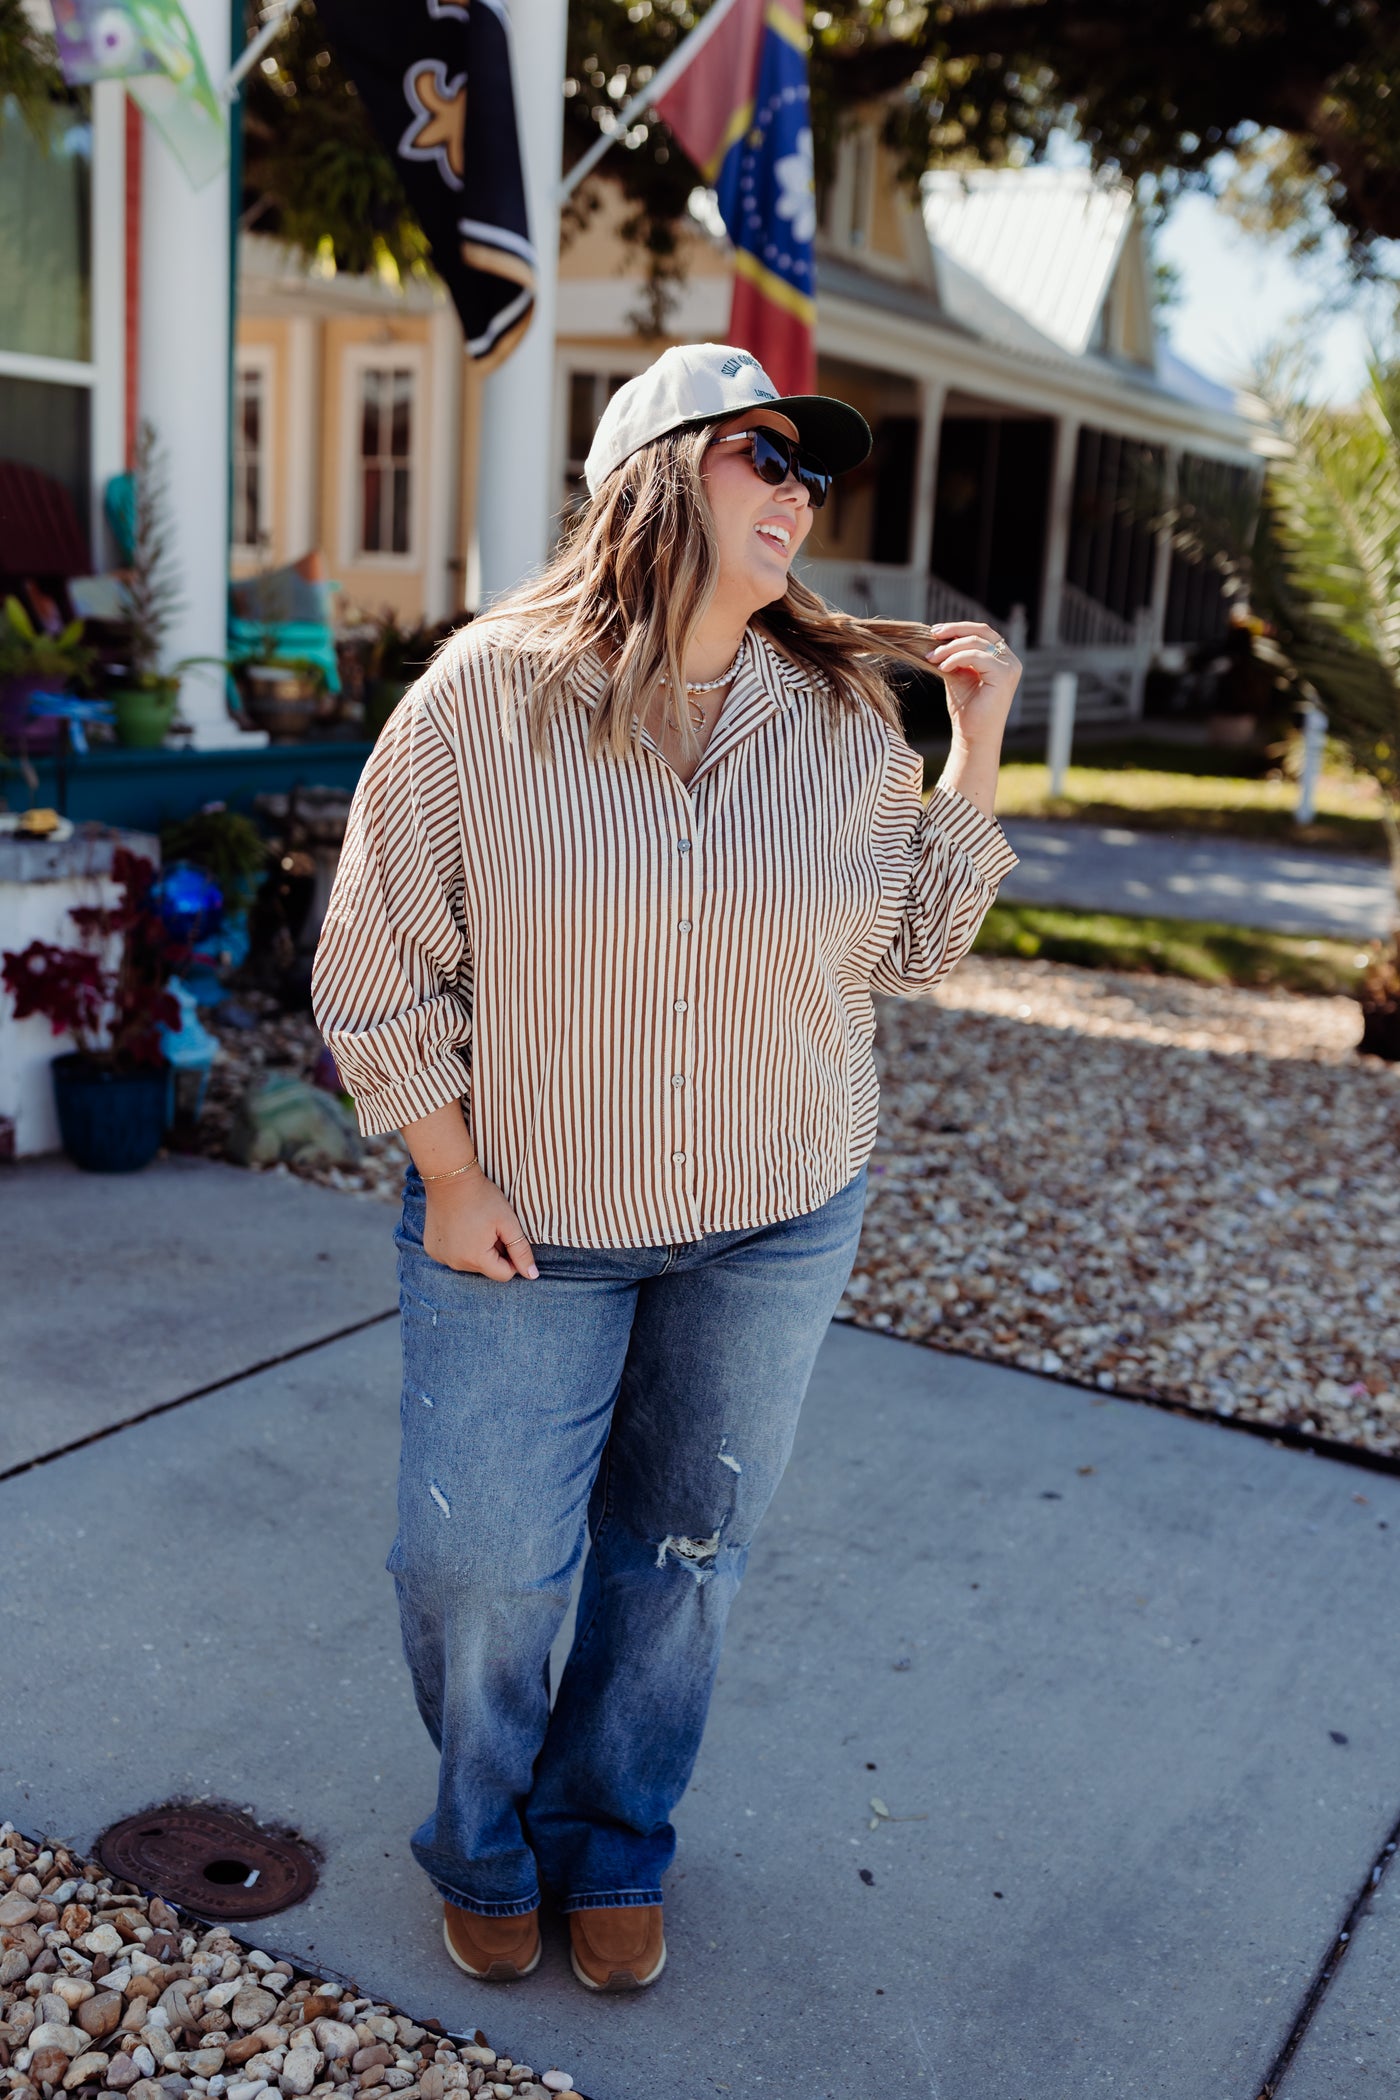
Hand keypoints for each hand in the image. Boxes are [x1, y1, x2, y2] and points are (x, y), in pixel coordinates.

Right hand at [423, 1166, 537, 1280]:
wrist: (450, 1178)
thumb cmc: (483, 1198)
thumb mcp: (508, 1222)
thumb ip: (521, 1250)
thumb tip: (532, 1275)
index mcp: (476, 1259)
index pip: (504, 1274)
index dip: (512, 1258)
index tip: (507, 1237)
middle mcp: (455, 1263)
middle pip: (486, 1268)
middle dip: (494, 1252)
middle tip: (490, 1227)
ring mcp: (441, 1257)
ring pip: (470, 1263)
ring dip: (477, 1250)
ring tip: (475, 1225)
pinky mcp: (431, 1249)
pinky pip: (453, 1256)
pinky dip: (460, 1246)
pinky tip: (460, 1226)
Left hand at [924, 621, 1020, 741]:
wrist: (972, 736)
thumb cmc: (966, 710)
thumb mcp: (959, 675)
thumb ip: (956, 655)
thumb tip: (938, 636)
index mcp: (1002, 658)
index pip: (982, 632)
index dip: (958, 628)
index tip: (935, 632)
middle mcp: (1011, 660)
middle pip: (982, 631)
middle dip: (954, 631)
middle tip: (932, 636)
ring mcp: (1010, 667)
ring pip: (976, 643)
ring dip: (949, 648)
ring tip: (932, 658)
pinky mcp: (1004, 675)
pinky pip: (976, 657)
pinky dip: (956, 659)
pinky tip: (943, 668)